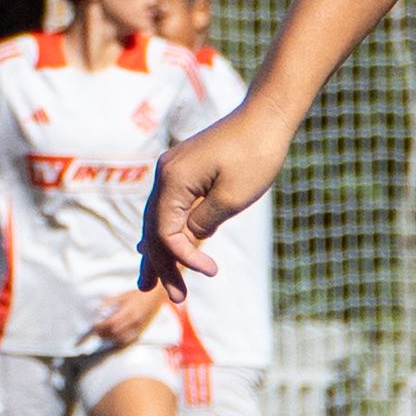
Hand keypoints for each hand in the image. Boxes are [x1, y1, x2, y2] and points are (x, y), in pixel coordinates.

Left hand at [92, 285, 163, 348]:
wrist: (155, 296)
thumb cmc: (139, 294)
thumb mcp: (123, 296)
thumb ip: (110, 303)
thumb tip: (99, 311)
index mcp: (129, 311)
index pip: (111, 323)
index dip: (101, 326)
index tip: (94, 326)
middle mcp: (134, 321)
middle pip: (115, 333)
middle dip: (104, 334)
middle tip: (97, 332)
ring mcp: (139, 327)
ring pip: (122, 339)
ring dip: (111, 339)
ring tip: (104, 335)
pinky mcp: (142, 331)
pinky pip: (129, 341)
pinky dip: (120, 341)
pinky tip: (114, 338)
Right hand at [139, 102, 292, 292]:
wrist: (266, 115)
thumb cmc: (255, 154)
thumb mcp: (231, 198)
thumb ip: (203, 222)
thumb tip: (187, 239)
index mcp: (172, 181)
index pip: (165, 232)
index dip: (182, 258)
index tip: (210, 272)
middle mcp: (164, 174)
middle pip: (154, 229)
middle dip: (163, 266)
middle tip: (176, 299)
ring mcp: (172, 170)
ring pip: (157, 219)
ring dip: (158, 252)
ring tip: (149, 284)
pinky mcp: (183, 169)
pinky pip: (167, 207)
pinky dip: (165, 231)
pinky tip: (157, 248)